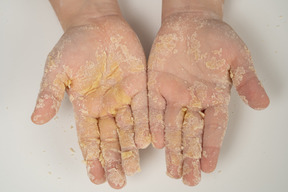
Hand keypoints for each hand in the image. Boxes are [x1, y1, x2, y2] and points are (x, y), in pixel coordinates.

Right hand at [31, 15, 149, 188]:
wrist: (97, 24)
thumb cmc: (76, 45)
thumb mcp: (58, 70)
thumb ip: (50, 94)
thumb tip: (37, 119)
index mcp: (87, 106)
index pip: (90, 138)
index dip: (94, 158)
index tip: (97, 177)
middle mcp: (107, 106)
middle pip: (111, 139)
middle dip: (115, 160)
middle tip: (119, 180)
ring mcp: (124, 97)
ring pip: (129, 128)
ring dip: (132, 148)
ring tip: (134, 168)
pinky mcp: (140, 86)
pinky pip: (145, 107)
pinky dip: (146, 124)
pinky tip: (148, 140)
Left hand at [148, 12, 268, 185]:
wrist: (190, 21)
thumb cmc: (215, 36)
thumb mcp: (236, 57)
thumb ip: (246, 80)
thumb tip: (262, 103)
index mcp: (213, 97)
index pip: (213, 128)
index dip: (210, 148)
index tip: (208, 167)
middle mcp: (192, 100)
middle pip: (191, 133)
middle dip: (189, 156)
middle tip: (187, 179)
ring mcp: (172, 94)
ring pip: (170, 126)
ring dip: (171, 148)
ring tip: (172, 170)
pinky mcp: (155, 84)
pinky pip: (152, 108)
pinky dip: (152, 124)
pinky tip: (154, 142)